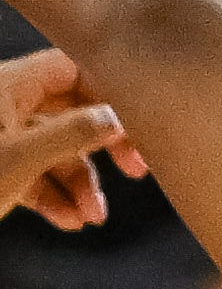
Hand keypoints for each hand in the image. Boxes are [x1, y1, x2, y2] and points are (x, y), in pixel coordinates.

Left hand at [0, 49, 142, 228]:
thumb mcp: (19, 159)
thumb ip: (73, 133)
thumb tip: (118, 117)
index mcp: (8, 86)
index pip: (76, 68)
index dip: (111, 92)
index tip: (140, 124)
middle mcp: (4, 104)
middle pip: (72, 111)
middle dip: (101, 148)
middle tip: (137, 170)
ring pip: (55, 149)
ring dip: (80, 183)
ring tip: (92, 217)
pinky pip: (34, 173)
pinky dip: (54, 196)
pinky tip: (69, 220)